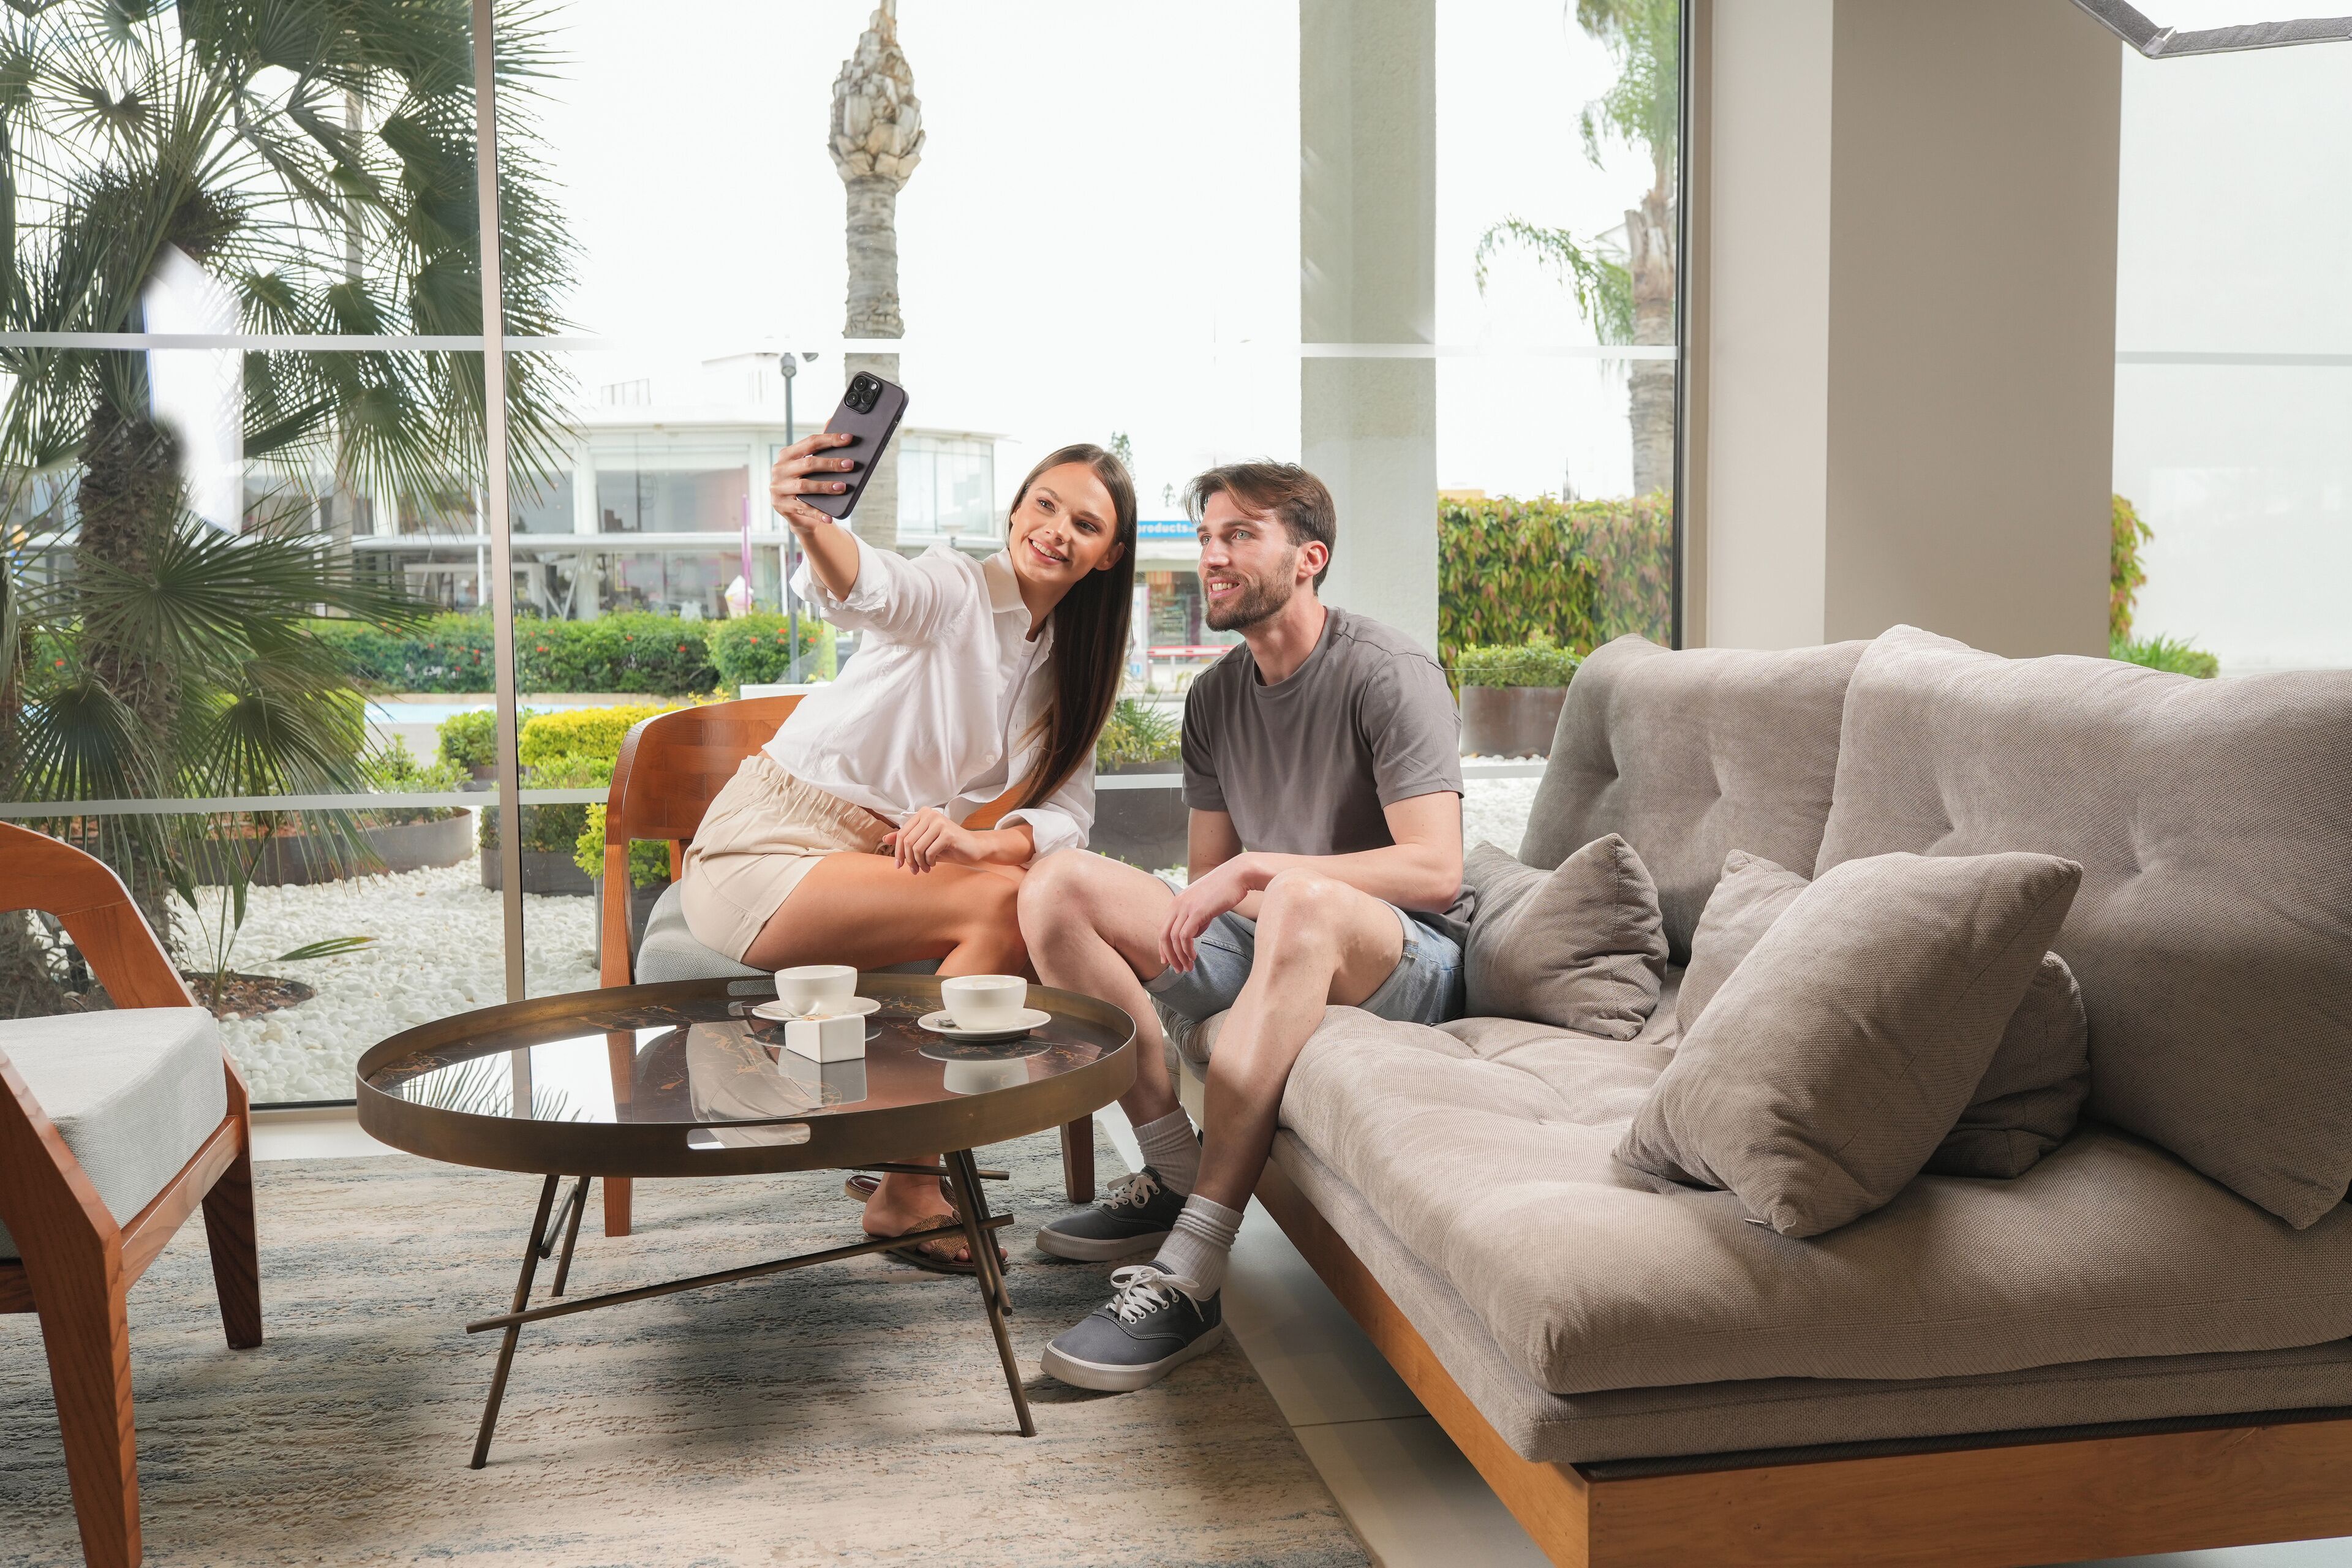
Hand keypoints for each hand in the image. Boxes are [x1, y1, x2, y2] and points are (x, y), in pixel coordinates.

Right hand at [769, 431, 857, 529]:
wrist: (795, 511)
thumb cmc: (806, 481)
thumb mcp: (809, 464)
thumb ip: (818, 446)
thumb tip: (832, 420)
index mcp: (787, 455)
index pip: (810, 443)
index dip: (830, 440)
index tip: (848, 438)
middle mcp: (779, 469)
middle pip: (808, 464)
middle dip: (831, 464)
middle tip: (851, 465)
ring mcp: (778, 488)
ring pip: (805, 486)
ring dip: (825, 487)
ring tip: (843, 487)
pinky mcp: (781, 506)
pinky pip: (803, 509)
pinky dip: (818, 513)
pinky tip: (830, 516)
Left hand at [882, 808, 984, 873]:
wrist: (974, 847)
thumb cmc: (948, 845)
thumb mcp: (924, 842)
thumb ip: (907, 839)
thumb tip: (885, 838)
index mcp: (923, 814)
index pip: (902, 834)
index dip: (899, 852)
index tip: (899, 866)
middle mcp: (930, 814)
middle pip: (908, 841)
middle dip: (909, 860)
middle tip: (914, 871)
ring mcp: (939, 822)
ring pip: (917, 848)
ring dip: (919, 863)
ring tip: (925, 869)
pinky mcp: (948, 834)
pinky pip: (929, 852)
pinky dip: (929, 862)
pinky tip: (934, 864)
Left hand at [1160, 856, 1260, 972]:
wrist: (1238, 875)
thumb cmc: (1225, 890)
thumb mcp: (1205, 905)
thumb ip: (1197, 919)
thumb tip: (1192, 935)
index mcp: (1177, 901)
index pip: (1163, 928)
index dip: (1163, 947)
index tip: (1167, 961)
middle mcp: (1177, 903)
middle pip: (1163, 935)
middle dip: (1169, 955)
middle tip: (1177, 969)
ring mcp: (1186, 906)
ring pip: (1173, 938)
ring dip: (1180, 956)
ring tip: (1188, 967)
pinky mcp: (1197, 911)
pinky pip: (1185, 936)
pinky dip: (1187, 950)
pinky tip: (1194, 957)